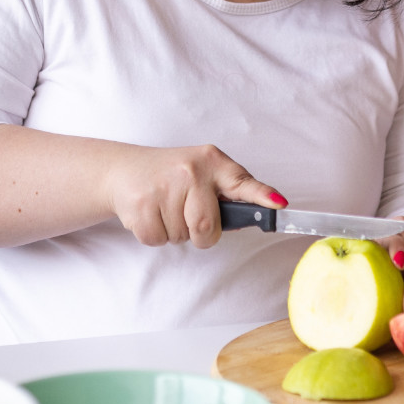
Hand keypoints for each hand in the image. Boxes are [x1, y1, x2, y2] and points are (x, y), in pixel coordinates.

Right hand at [104, 143, 284, 248]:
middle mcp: (191, 171)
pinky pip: (158, 241)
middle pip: (208, 227)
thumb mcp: (203, 173)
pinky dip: (156, 235)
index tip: (278, 205)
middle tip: (190, 216)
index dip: (261, 196)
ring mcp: (164, 187)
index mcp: (213, 162)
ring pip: (182, 237)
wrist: (124, 169)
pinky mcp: (141, 205)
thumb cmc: (172, 175)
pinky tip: (153, 213)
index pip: (242, 182)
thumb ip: (227, 193)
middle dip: (202, 234)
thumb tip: (252, 219)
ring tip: (167, 208)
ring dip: (176, 232)